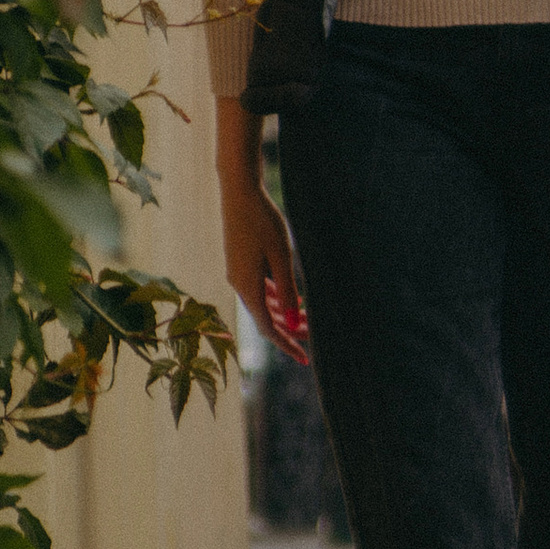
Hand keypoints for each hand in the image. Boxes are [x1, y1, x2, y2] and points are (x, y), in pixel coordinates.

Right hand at [217, 103, 309, 363]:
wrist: (239, 190)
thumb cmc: (263, 220)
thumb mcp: (282, 256)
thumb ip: (288, 289)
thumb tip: (295, 320)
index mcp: (247, 286)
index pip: (267, 327)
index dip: (286, 344)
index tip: (304, 357)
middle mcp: (238, 283)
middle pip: (265, 317)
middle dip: (288, 329)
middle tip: (312, 336)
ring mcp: (237, 272)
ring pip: (262, 302)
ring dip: (283, 312)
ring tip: (306, 318)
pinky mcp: (239, 261)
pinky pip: (258, 288)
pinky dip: (274, 296)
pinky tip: (290, 297)